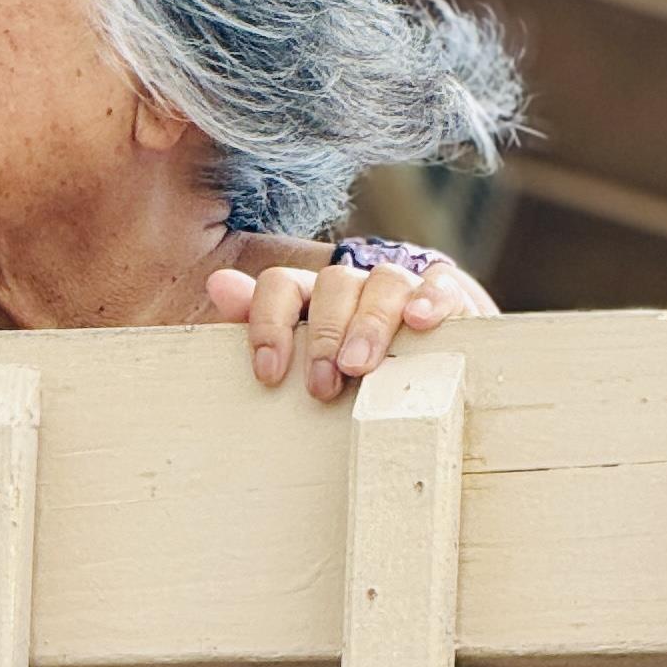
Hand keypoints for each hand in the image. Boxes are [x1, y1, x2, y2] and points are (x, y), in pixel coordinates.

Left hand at [204, 252, 493, 399]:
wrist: (434, 380)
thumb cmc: (353, 381)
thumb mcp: (305, 363)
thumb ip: (264, 326)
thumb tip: (217, 284)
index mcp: (312, 300)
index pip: (281, 286)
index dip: (269, 324)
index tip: (269, 375)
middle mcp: (356, 286)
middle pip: (334, 284)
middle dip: (324, 334)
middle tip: (323, 385)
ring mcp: (402, 287)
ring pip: (383, 281)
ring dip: (369, 323)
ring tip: (360, 366)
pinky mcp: (448, 296)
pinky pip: (440, 283)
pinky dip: (430, 298)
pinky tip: (419, 321)